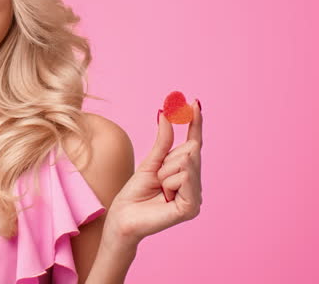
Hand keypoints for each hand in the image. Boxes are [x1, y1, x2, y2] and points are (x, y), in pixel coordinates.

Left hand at [103, 100, 202, 246]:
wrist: (122, 217)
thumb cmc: (134, 193)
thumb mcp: (150, 161)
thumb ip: (163, 140)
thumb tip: (166, 113)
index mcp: (185, 172)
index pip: (194, 143)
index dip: (195, 123)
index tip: (194, 102)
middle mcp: (195, 183)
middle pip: (191, 150)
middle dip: (167, 160)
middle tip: (157, 177)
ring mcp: (196, 196)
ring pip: (186, 162)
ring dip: (165, 173)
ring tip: (159, 190)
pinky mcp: (192, 207)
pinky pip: (185, 178)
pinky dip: (169, 183)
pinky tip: (165, 197)